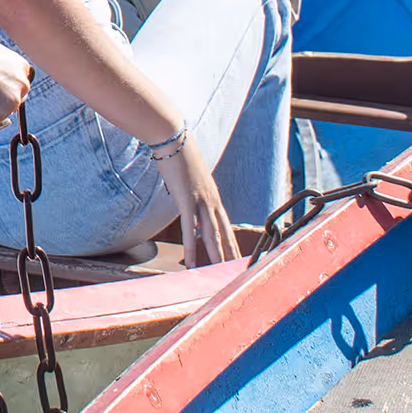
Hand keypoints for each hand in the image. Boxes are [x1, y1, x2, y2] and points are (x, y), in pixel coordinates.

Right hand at [166, 143, 240, 265]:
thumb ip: (192, 190)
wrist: (173, 138)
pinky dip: (192, 249)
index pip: (226, 225)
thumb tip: (186, 196)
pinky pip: (190, 230)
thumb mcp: (190, 176)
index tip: (237, 258)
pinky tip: (192, 263)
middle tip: (238, 273)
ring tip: (221, 275)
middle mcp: (212, 201)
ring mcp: (201, 201)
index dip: (232, 243)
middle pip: (225, 234)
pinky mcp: (186, 200)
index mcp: (213, 196)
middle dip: (231, 255)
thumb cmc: (179, 154)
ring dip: (217, 257)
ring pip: (212, 236)